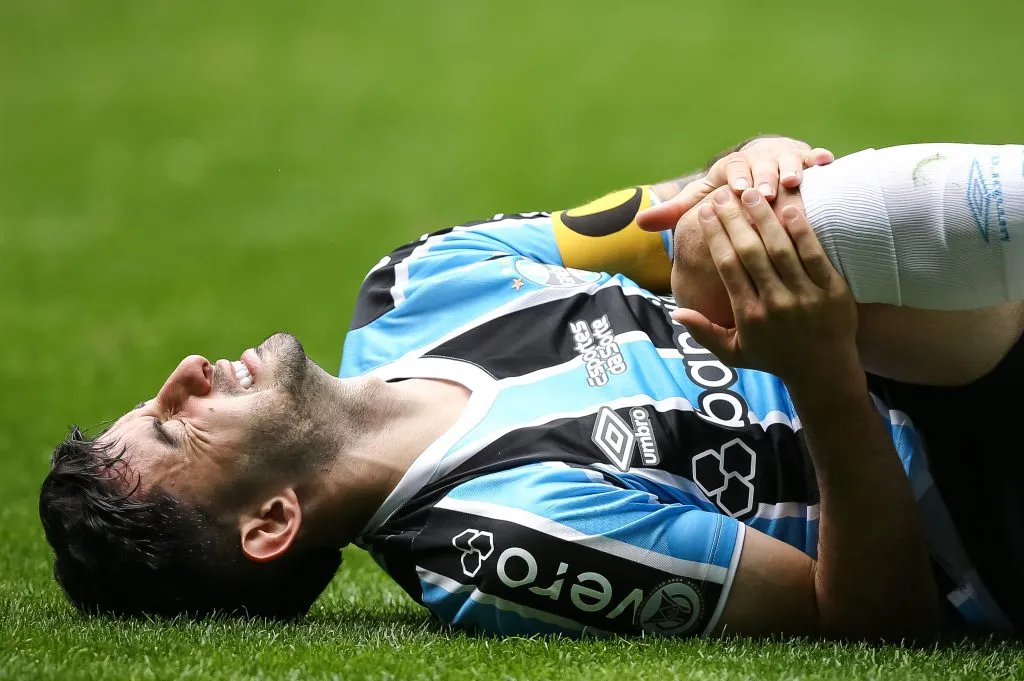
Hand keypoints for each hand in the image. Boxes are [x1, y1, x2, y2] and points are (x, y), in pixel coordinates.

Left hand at [637, 137, 833, 232]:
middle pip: (761, 164)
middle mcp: (757, 158)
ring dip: (791, 167)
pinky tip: (825, 164)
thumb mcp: (703, 198)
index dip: (736, 177)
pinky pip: (814, 157)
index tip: (736, 189)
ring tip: (794, 182)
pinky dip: (820, 159)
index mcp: (732, 167)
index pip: (733, 170)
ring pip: (789, 159)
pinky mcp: (806, 158)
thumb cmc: (728, 193)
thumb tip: (639, 222)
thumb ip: (676, 210)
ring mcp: (784, 156)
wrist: (759, 171)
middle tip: (766, 191)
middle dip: (763, 176)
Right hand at [671, 187, 856, 387]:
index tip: (706, 212)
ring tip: (751, 192)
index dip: (715, 235)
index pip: (728, 266)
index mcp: (749, 315)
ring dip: (764, 218)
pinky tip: (790, 208)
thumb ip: (705, 332)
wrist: (824, 373)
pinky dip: (802, 232)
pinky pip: (815, 256)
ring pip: (781, 249)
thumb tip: (676, 312)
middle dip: (734, 218)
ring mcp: (805, 297)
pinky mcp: (833, 292)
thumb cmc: (774, 359)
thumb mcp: (733, 354)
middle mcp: (775, 304)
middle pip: (750, 252)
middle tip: (724, 193)